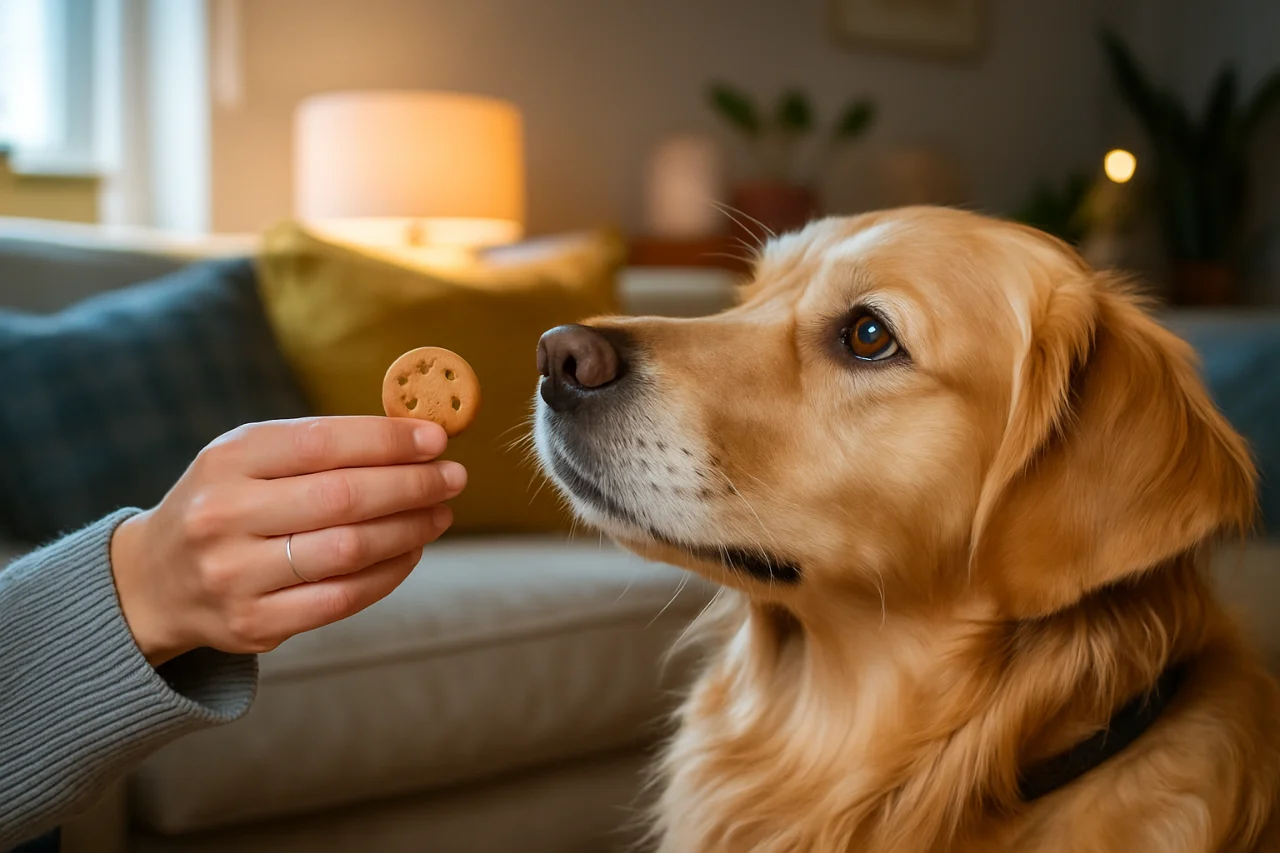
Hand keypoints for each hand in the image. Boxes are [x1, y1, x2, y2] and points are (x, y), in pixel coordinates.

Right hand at [109, 417, 465, 665]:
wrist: (153, 581)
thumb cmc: (228, 503)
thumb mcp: (250, 459)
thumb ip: (321, 445)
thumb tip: (416, 436)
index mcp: (227, 460)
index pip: (322, 442)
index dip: (387, 439)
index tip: (436, 438)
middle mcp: (224, 515)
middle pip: (343, 498)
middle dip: (412, 485)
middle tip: (453, 477)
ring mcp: (235, 575)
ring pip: (349, 550)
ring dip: (409, 530)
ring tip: (439, 513)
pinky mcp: (252, 623)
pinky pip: (342, 598)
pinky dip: (389, 573)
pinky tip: (411, 552)